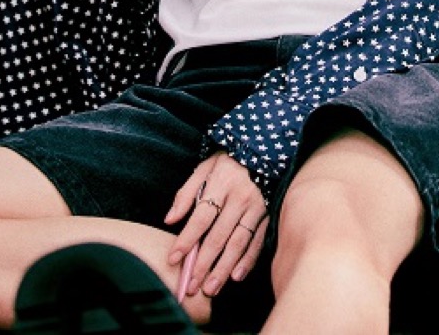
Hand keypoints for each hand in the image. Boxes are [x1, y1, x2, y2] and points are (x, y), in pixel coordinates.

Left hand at [165, 151, 268, 297]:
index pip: (201, 217)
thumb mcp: (205, 167)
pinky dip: (248, 261)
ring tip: (210, 288)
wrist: (265, 149)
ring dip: (223, 268)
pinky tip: (235, 276)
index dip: (187, 239)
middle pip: (219, 235)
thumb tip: (169, 219)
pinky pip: (257, 242)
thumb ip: (186, 193)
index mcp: (221, 182)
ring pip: (238, 243)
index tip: (174, 259)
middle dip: (204, 263)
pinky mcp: (268, 215)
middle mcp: (240, 197)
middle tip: (191, 285)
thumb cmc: (228, 161)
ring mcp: (256, 207)